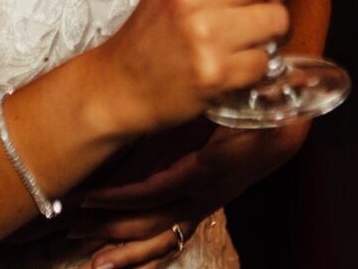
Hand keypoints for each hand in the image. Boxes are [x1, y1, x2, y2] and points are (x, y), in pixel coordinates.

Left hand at [66, 120, 305, 266]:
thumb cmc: (251, 108)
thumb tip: (148, 109)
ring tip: (95, 264)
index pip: (156, 191)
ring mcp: (206, 206)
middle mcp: (206, 196)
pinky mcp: (206, 207)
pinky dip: (148, 252)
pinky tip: (125, 261)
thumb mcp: (221, 105)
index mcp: (208, 169)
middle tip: (71, 227)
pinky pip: (175, 237)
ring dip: (128, 252)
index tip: (88, 198)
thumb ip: (189, 112)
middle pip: (154, 223)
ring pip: (164, 239)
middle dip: (111, 228)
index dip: (120, 198)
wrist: (285, 125)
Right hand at [88, 0, 287, 137]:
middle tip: (256, 2)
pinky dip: (254, 63)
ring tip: (245, 34)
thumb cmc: (154, 28)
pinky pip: (265, 59)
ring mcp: (204, 35)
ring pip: (278, 18)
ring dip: (268, 30)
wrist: (123, 82)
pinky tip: (232, 61)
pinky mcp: (216, 73)